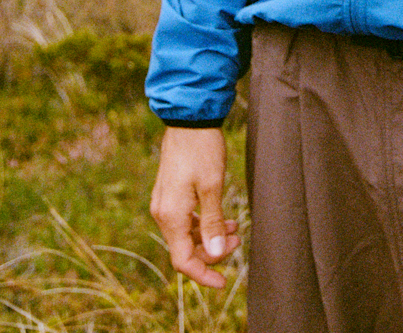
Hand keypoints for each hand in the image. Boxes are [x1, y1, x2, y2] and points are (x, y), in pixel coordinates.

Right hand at [150, 126, 240, 288]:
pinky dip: (204, 223)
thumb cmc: (201, 149)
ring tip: (237, 227)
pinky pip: (186, 220)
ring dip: (210, 236)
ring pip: (187, 235)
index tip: (224, 282)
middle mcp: (163, 213)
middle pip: (186, 249)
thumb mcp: (212, 186)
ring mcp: (165, 203)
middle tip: (239, 239)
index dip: (204, 274)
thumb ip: (213, 221)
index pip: (183, 261)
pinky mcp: (170, 194)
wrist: (189, 120)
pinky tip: (223, 217)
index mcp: (170, 216)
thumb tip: (215, 250)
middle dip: (213, 250)